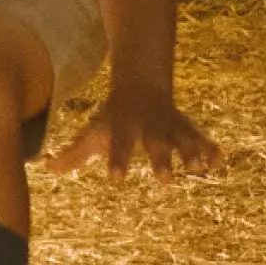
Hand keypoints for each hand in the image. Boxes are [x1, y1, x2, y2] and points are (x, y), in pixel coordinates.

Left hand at [50, 90, 221, 178]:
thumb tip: (46, 169)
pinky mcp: (186, 128)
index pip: (119, 146)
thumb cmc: (114, 117)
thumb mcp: (94, 131)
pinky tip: (219, 161)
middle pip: (155, 143)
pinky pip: (201, 138)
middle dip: (161, 159)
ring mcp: (170, 126)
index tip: (116, 178)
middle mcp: (149, 127)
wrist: (142, 85)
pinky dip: (210, 148)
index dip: (118, 160)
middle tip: (164, 179)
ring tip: (198, 168)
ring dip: (191, 152)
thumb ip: (74, 154)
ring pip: (183, 138)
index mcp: (125, 128)